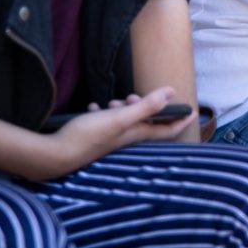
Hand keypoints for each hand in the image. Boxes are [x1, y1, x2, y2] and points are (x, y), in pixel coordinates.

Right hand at [43, 87, 196, 177]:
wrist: (54, 154)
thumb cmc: (88, 136)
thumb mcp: (120, 117)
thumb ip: (146, 106)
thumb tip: (171, 92)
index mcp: (136, 134)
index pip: (166, 129)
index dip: (181, 120)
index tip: (193, 111)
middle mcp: (125, 139)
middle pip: (144, 122)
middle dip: (144, 106)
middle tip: (131, 98)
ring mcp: (109, 140)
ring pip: (124, 120)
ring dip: (121, 108)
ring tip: (111, 103)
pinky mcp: (94, 138)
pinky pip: (104, 122)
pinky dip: (102, 113)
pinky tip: (92, 108)